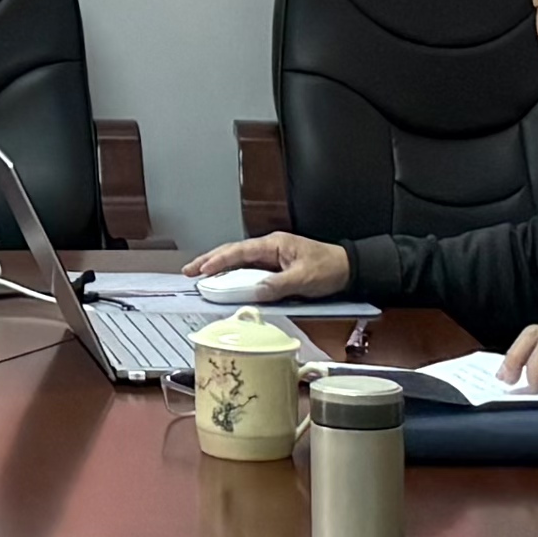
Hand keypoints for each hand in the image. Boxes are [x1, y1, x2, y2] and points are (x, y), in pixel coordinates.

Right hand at [174, 232, 350, 299]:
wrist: (349, 268)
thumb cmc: (328, 269)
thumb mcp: (303, 279)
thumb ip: (277, 285)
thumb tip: (254, 292)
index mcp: (274, 244)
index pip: (240, 251)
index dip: (218, 261)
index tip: (201, 270)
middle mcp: (269, 247)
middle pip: (233, 252)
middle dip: (210, 260)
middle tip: (189, 270)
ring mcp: (271, 256)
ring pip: (238, 260)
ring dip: (218, 267)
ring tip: (199, 274)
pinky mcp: (275, 266)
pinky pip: (248, 268)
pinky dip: (232, 273)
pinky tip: (224, 280)